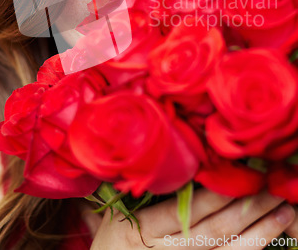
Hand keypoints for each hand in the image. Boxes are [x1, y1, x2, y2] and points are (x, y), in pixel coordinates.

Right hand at [88, 189, 295, 248]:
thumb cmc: (116, 237)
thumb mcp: (119, 210)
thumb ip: (148, 189)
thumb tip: (182, 158)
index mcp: (144, 230)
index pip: (185, 212)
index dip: (216, 196)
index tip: (240, 175)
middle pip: (215, 231)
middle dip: (248, 208)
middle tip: (273, 186)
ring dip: (260, 232)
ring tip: (284, 211)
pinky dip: (251, 249)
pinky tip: (270, 235)